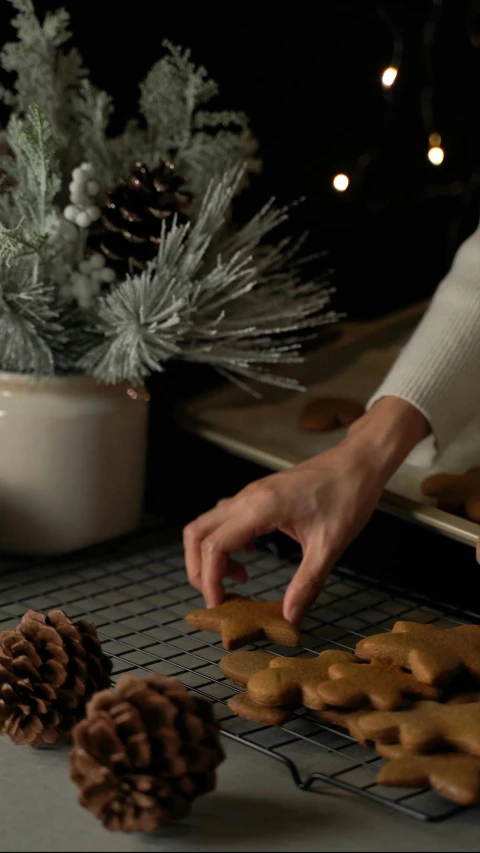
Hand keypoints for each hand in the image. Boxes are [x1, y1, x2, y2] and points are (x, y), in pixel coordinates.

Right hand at [183, 397, 428, 625]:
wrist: (359, 462)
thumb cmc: (348, 496)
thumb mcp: (330, 546)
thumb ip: (307, 584)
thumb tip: (290, 618)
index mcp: (260, 508)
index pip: (213, 546)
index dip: (209, 580)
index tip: (220, 605)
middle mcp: (247, 497)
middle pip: (197, 532)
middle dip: (199, 569)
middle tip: (220, 595)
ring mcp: (251, 493)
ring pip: (208, 523)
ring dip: (212, 554)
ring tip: (240, 577)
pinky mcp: (259, 493)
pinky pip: (226, 516)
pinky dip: (226, 539)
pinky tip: (251, 553)